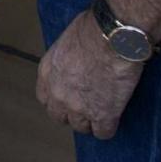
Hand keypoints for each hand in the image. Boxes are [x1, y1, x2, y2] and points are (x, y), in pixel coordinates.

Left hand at [35, 12, 143, 138]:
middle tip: (87, 106)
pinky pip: (103, 132)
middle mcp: (58, 93)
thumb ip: (67, 57)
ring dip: (91, 122)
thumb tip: (77, 59)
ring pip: (82, 127)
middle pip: (60, 116)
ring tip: (103, 111)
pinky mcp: (102, 115)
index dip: (58, 99)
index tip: (69, 96)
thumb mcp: (67, 40)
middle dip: (72, 114)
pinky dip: (109, 127)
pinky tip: (115, 117)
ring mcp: (79, 107)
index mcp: (47, 72)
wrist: (112, 37)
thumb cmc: (93, 28)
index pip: (45, 98)